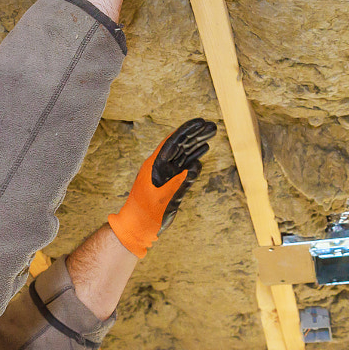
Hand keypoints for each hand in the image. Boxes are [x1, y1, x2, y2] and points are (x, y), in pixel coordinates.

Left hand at [106, 117, 217, 256]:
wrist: (137, 228)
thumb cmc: (146, 215)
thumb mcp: (163, 199)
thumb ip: (179, 182)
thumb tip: (195, 165)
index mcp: (154, 165)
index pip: (172, 142)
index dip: (187, 130)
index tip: (200, 121)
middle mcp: (160, 167)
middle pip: (179, 145)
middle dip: (195, 135)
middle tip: (212, 126)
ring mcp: (165, 174)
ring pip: (183, 155)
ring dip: (196, 144)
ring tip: (210, 135)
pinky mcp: (170, 183)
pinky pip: (184, 168)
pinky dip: (194, 159)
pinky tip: (203, 151)